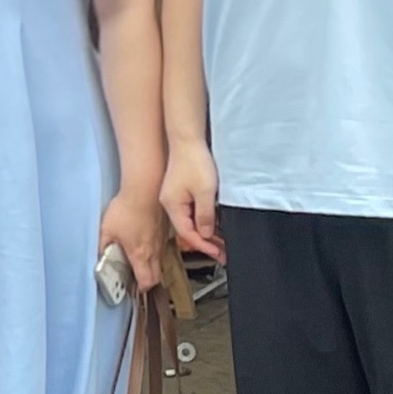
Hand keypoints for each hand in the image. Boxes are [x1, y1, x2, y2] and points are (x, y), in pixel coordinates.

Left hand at [99, 184, 163, 296]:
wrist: (145, 190)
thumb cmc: (127, 209)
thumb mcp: (107, 229)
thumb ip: (102, 246)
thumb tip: (99, 255)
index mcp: (140, 254)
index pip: (146, 281)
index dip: (141, 288)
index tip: (133, 289)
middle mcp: (154, 250)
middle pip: (156, 276)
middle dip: (147, 281)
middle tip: (136, 279)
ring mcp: (161, 241)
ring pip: (160, 262)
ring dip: (151, 266)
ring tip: (139, 263)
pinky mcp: (163, 230)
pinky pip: (161, 248)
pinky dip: (154, 252)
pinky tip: (145, 244)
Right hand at [158, 140, 224, 262]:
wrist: (188, 139)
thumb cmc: (195, 162)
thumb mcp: (204, 192)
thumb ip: (205, 215)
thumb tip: (205, 234)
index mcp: (172, 205)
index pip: (187, 233)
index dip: (203, 246)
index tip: (218, 254)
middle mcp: (170, 203)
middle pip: (188, 229)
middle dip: (206, 242)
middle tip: (223, 252)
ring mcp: (174, 197)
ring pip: (190, 221)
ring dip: (206, 232)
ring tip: (221, 242)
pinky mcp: (180, 191)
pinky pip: (191, 211)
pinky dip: (203, 220)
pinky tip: (214, 224)